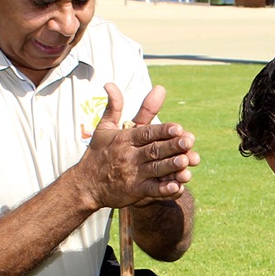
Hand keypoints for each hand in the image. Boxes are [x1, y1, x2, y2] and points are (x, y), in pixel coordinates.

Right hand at [76, 83, 200, 209]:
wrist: (84, 185)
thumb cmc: (97, 154)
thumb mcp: (103, 128)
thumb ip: (114, 106)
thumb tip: (110, 84)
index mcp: (124, 139)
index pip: (146, 133)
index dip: (162, 130)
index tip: (178, 127)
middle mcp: (129, 156)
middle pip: (154, 150)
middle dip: (172, 146)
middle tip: (189, 141)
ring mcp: (132, 175)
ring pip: (155, 169)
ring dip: (171, 166)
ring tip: (186, 161)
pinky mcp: (134, 191)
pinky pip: (152, 190)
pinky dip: (164, 190)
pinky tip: (178, 187)